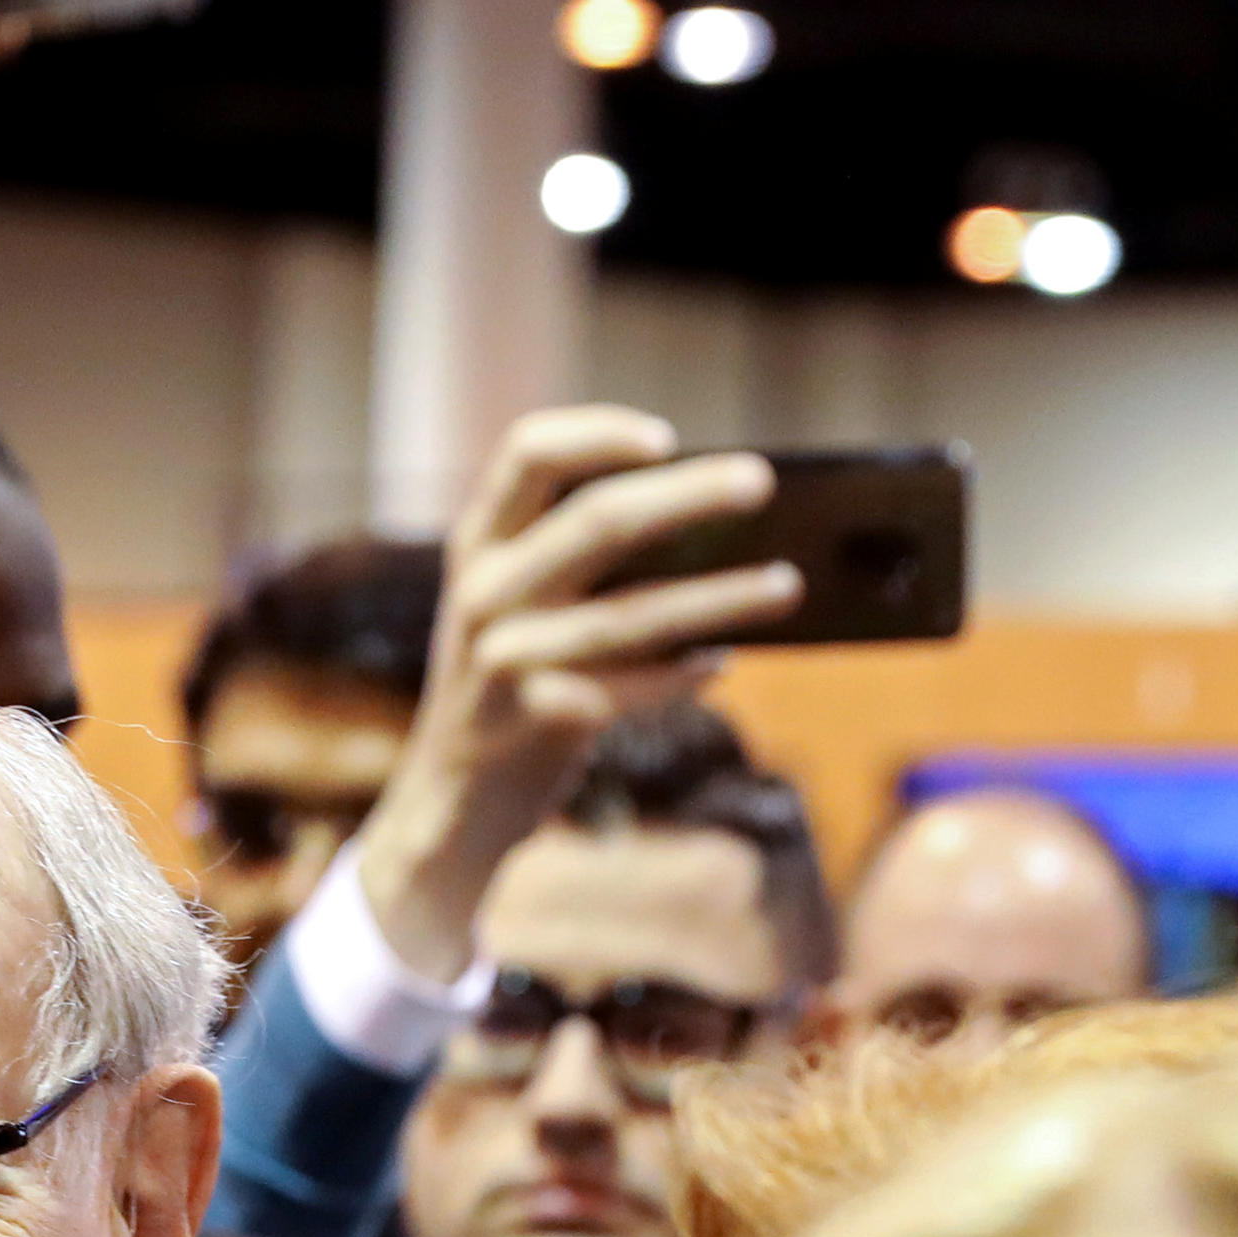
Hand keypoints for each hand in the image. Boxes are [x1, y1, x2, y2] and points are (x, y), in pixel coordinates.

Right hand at [348, 409, 804, 984]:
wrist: (448, 803)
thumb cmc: (508, 688)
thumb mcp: (511, 609)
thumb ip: (571, 560)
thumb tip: (709, 520)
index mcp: (478, 546)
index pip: (526, 453)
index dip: (597, 433)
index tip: (667, 438)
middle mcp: (483, 593)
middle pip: (598, 520)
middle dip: (689, 495)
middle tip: (761, 481)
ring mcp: (504, 659)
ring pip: (634, 612)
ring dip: (722, 595)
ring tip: (789, 583)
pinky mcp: (536, 721)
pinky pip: (635, 687)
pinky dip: (686, 673)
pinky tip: (723, 664)